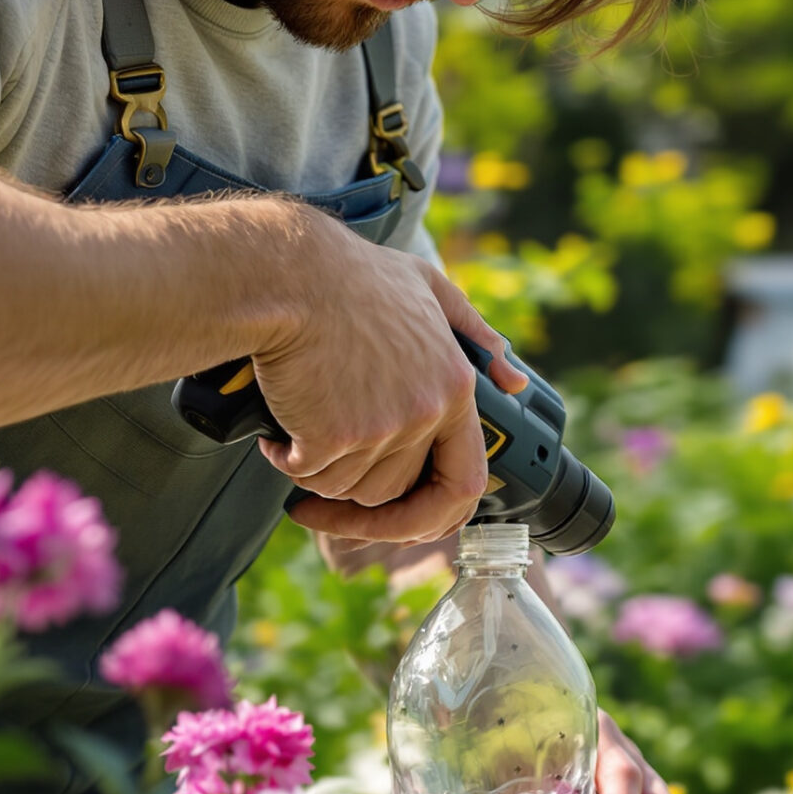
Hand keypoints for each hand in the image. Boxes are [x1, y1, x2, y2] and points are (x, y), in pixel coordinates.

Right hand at [256, 224, 526, 541]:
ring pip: (348, 487)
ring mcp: (381, 428)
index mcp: (455, 388)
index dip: (435, 514)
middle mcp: (426, 413)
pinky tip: (278, 433)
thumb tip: (514, 381)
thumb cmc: (350, 276)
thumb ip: (473, 333)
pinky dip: (286, 460)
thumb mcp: (429, 288)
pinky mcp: (332, 435)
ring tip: (300, 429)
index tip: (407, 519)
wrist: (288, 274)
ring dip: (319, 474)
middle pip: (394, 491)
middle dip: (357, 497)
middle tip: (326, 480)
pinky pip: (309, 474)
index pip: (465, 482)